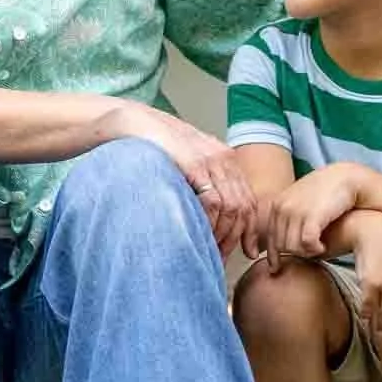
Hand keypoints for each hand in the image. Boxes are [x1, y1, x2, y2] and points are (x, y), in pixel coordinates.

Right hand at [116, 104, 256, 254]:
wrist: (131, 122)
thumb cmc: (153, 148)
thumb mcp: (185, 165)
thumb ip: (201, 184)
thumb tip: (209, 219)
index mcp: (224, 159)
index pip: (248, 200)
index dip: (249, 230)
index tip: (246, 252)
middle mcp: (223, 158)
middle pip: (243, 207)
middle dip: (234, 238)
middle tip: (221, 258)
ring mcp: (211, 160)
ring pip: (231, 207)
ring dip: (221, 235)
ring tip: (208, 252)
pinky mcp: (195, 164)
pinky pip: (212, 201)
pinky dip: (209, 222)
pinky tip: (198, 234)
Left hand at [263, 163, 370, 260]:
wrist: (346, 178)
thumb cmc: (326, 194)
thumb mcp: (301, 203)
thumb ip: (289, 221)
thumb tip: (277, 248)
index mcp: (276, 204)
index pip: (269, 237)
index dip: (272, 256)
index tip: (275, 269)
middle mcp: (282, 207)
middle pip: (280, 245)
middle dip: (295, 254)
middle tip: (310, 252)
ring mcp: (295, 211)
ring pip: (292, 247)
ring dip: (306, 253)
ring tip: (318, 248)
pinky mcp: (311, 216)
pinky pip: (306, 244)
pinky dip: (314, 249)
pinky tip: (323, 246)